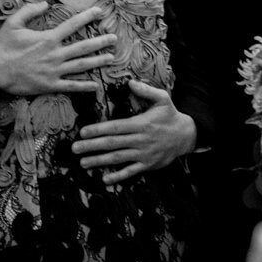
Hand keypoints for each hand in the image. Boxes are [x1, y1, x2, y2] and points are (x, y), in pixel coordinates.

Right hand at [0, 2, 116, 96]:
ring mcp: (54, 71)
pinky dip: (84, 86)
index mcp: (48, 38)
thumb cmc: (1, 47)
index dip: (87, 17)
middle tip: (114, 38)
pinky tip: (96, 85)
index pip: (72, 25)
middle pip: (83, 47)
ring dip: (97, 61)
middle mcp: (55, 54)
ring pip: (81, 66)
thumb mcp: (12, 24)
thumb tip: (45, 3)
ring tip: (111, 58)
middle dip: (100, 42)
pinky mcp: (49, 85)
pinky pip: (70, 86)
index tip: (100, 11)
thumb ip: (29, 11)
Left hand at [72, 80, 195, 184]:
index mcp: (141, 124)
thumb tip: (129, 82)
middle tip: (75, 148)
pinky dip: (118, 176)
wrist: (186, 135)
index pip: (116, 127)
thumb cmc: (170, 115)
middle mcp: (141, 140)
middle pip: (113, 143)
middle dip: (92, 146)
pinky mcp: (148, 165)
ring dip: (99, 161)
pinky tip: (105, 179)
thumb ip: (145, 90)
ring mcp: (144, 154)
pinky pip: (131, 171)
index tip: (83, 132)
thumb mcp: (163, 98)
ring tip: (83, 162)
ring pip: (118, 158)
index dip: (98, 130)